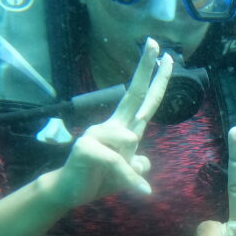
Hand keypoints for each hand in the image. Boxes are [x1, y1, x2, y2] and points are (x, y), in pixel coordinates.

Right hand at [41, 38, 171, 209]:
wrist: (69, 192)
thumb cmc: (98, 179)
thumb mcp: (126, 173)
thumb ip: (137, 165)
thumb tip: (143, 161)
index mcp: (122, 128)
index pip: (142, 99)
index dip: (156, 80)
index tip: (166, 57)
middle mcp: (110, 125)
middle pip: (133, 93)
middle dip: (146, 68)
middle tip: (155, 42)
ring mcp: (96, 133)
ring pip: (131, 141)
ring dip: (131, 170)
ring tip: (118, 181)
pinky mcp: (87, 147)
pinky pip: (119, 162)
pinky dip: (130, 181)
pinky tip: (141, 193)